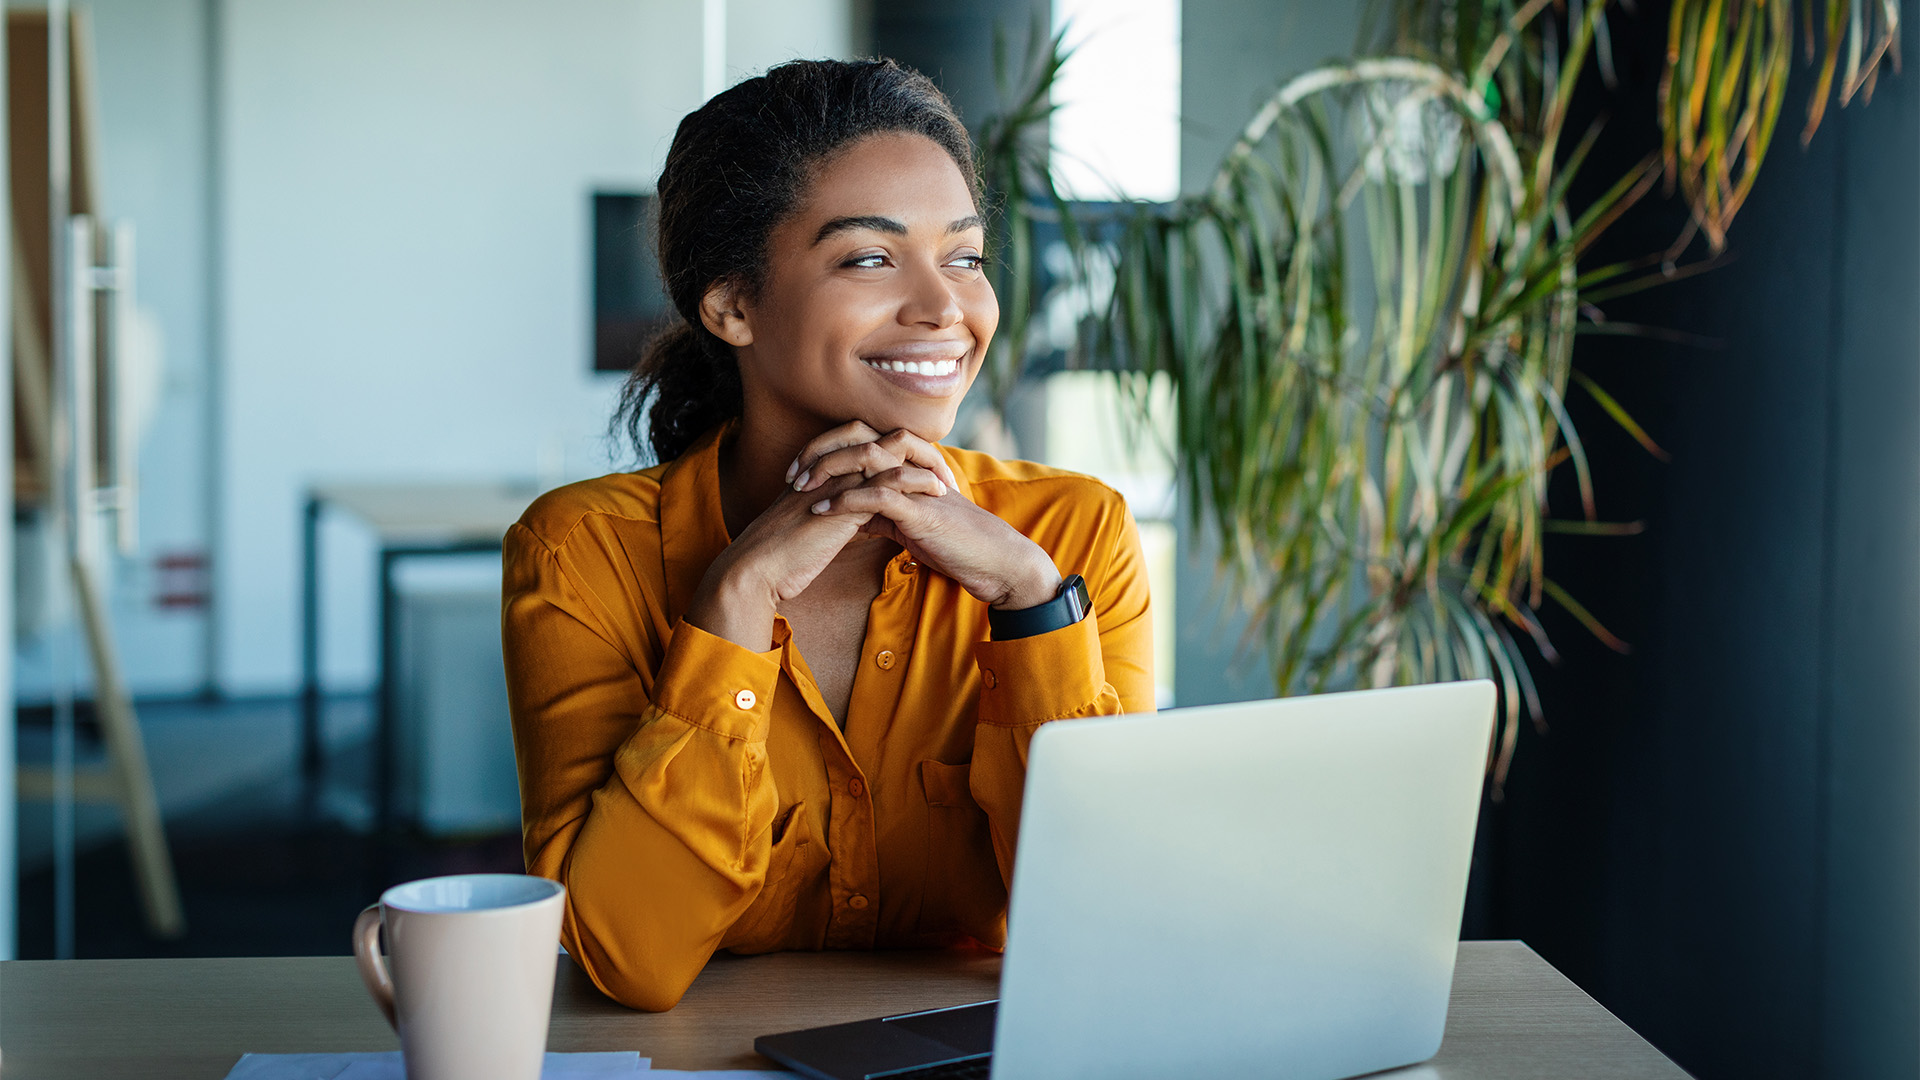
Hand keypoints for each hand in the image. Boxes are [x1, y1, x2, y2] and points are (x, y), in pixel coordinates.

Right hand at [686, 421, 953, 650]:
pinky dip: (916, 485)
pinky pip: (888, 483)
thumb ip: (832, 517)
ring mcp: (835, 483)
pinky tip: (937, 493)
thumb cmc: (779, 557)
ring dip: (921, 463)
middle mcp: (827, 470)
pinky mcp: (844, 503)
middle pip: (877, 439)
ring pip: (886, 454)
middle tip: (940, 466)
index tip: (920, 470)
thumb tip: (855, 522)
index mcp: (819, 473)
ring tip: (946, 479)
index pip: (862, 445)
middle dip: (912, 450)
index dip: (892, 454)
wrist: (755, 571)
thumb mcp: (810, 530)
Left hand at [807, 461, 1061, 611]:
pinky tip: (823, 511)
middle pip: (858, 437)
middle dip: (820, 451)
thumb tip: (848, 516)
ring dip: (828, 470)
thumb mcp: (908, 525)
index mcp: (908, 466)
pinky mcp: (921, 508)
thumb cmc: (954, 544)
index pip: (860, 441)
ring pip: (866, 458)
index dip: (826, 450)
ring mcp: (917, 484)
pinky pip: (877, 495)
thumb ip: (881, 513)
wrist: (993, 561)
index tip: (796, 470)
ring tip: (800, 488)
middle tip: (791, 473)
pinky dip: (846, 501)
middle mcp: (912, 466)